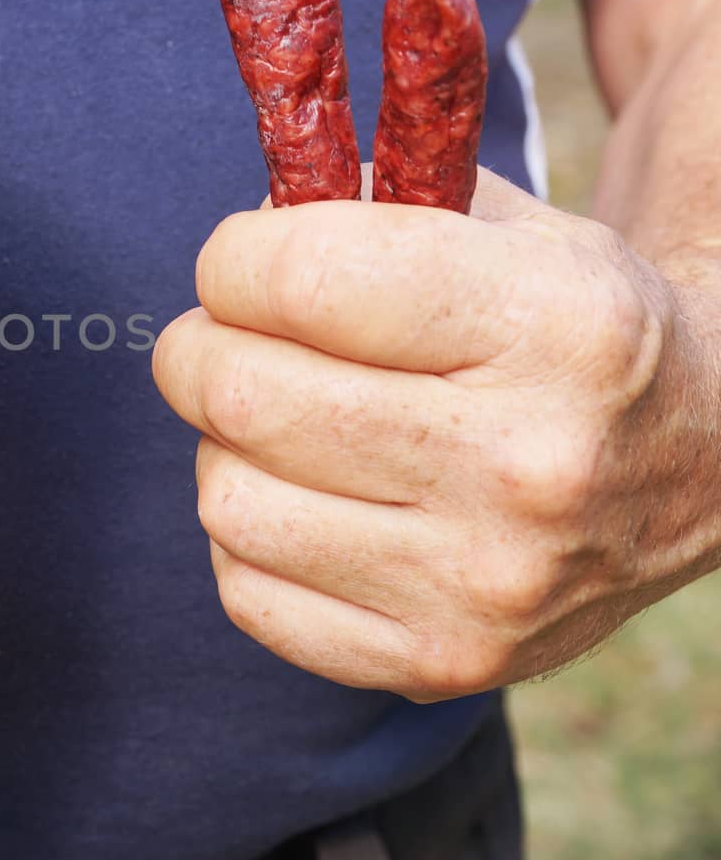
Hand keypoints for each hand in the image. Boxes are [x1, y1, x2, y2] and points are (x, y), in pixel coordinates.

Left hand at [153, 169, 720, 701]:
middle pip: (244, 395)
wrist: (696, 466)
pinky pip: (246, 590)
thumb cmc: (563, 329)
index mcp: (555, 329)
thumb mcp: (506, 229)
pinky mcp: (438, 663)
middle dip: (199, 346)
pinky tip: (300, 496)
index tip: (236, 262)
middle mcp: (527, 467)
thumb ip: (363, 206)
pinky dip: (247, 534)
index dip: (234, 260)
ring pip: (229, 499)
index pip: (305, 282)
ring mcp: (483, 585)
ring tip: (274, 419)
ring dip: (222, 445)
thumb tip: (235, 235)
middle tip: (224, 334)